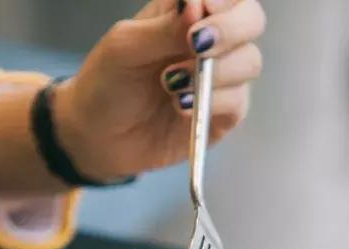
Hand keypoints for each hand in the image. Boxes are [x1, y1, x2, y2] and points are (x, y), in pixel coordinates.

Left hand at [53, 0, 265, 182]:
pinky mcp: (221, 115)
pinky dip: (210, 102)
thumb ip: (164, 27)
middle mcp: (209, 42)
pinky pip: (237, 102)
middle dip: (230, 30)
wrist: (97, 136)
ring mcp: (219, 78)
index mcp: (186, 14)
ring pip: (249, 62)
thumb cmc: (106, 84)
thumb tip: (198, 6)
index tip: (202, 9)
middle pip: (251, 20)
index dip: (222, 0)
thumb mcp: (125, 47)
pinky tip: (178, 106)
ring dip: (212, 71)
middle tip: (197, 43)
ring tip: (170, 83)